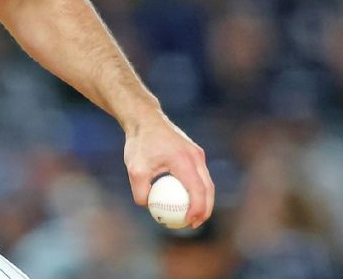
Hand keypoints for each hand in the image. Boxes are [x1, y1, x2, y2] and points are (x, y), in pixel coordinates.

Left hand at [123, 111, 213, 227]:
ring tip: (193, 216)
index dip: (197, 209)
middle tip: (194, 223)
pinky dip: (197, 188)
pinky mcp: (194, 152)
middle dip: (205, 209)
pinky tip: (186, 199)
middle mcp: (195, 156)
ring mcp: (197, 153)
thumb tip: (148, 206)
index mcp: (184, 160)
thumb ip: (140, 191)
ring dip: (203, 200)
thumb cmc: (139, 143)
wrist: (144, 118)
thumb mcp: (134, 169)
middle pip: (208, 188)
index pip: (198, 190)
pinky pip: (199, 174)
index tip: (189, 222)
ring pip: (207, 181)